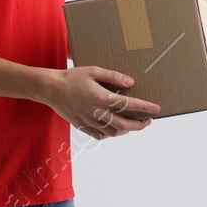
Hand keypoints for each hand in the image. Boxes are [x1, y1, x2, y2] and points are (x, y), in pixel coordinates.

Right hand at [41, 67, 160, 139]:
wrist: (50, 89)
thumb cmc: (72, 77)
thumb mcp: (93, 71)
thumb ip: (113, 76)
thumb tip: (131, 82)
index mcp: (101, 98)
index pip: (128, 104)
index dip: (144, 107)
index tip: (156, 109)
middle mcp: (97, 112)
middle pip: (124, 124)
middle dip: (139, 125)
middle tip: (147, 121)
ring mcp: (90, 121)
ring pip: (113, 132)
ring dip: (126, 130)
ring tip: (132, 125)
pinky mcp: (82, 126)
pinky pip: (100, 135)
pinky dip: (110, 134)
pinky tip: (114, 129)